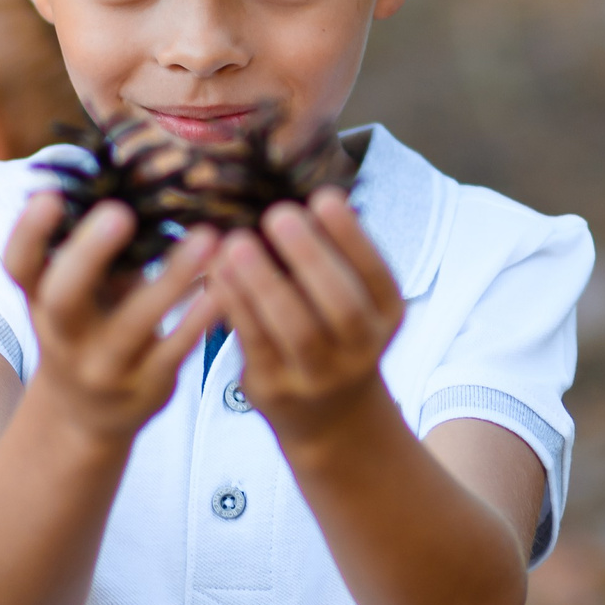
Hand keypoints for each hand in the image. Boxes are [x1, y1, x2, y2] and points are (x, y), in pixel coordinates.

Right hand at [4, 195, 220, 449]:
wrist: (86, 415)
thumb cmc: (88, 325)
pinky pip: (176, 349)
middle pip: (65, 295)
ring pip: (134, 324)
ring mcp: (104, 366)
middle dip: (89, 253)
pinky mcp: (147, 387)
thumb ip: (93, 242)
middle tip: (122, 211)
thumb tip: (129, 160)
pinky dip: (202, 316)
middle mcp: (63, 335)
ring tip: (209, 236)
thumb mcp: (76, 289)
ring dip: (172, 277)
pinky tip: (228, 285)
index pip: (18, 266)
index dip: (28, 233)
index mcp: (39, 300)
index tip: (47, 193)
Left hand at [209, 189, 403, 444]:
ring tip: (237, 243)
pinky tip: (217, 275)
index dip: (352, 237)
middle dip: (311, 257)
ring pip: (295, 330)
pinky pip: (255, 345)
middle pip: (341, 305)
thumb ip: (335, 255)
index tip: (323, 197)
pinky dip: (236, 308)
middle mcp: (361, 349)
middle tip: (279, 214)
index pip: (376, 274)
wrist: (329, 415)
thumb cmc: (334, 334)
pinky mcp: (277, 390)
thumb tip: (303, 189)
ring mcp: (320, 376)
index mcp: (386, 315)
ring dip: (264, 284)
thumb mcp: (354, 297)